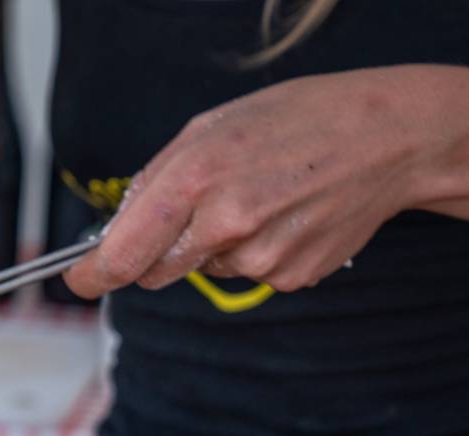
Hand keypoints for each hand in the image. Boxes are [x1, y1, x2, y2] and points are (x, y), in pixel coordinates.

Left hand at [63, 67, 451, 298]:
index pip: (122, 252)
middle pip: (154, 271)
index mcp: (194, 176)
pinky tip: (288, 216)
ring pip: (204, 271)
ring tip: (261, 198)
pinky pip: (248, 275)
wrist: (390, 138)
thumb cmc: (294, 122)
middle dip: (155, 253)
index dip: (91, 274)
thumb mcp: (212, 128)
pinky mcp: (290, 276)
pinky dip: (256, 252)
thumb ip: (157, 180)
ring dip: (216, 245)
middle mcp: (224, 222)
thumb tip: (114, 232)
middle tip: (195, 212)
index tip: (78, 280)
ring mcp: (260, 255)